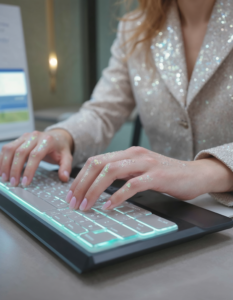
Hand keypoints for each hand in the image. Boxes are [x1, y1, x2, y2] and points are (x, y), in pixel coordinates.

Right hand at [0, 129, 73, 186]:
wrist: (57, 136)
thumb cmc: (60, 148)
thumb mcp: (67, 157)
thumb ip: (66, 167)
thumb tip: (64, 178)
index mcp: (47, 140)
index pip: (35, 155)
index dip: (29, 170)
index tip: (25, 182)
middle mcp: (35, 136)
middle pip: (20, 152)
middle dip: (15, 169)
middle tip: (13, 183)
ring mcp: (25, 136)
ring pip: (10, 149)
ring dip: (5, 164)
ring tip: (5, 178)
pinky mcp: (19, 139)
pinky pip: (7, 148)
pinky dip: (2, 159)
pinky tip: (2, 170)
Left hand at [66, 147, 232, 210]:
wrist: (194, 174)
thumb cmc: (165, 175)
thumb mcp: (138, 170)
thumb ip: (121, 173)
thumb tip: (97, 186)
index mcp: (127, 153)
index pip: (96, 161)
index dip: (80, 177)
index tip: (71, 193)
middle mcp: (134, 154)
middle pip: (99, 164)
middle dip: (81, 184)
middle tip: (73, 202)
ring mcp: (146, 164)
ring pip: (111, 172)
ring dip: (94, 190)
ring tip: (86, 205)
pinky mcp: (157, 176)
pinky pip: (132, 185)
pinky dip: (117, 196)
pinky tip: (108, 206)